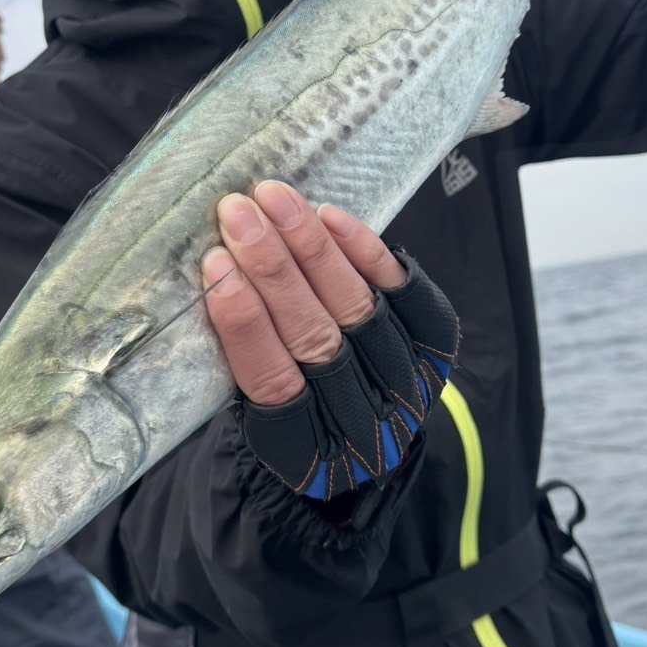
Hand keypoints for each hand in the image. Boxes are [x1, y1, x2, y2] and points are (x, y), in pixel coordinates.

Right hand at [202, 182, 458, 500]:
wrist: (363, 429)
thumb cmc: (290, 400)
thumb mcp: (251, 402)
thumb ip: (242, 351)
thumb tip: (218, 267)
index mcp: (300, 447)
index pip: (269, 378)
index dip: (243, 321)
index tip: (214, 263)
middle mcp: (359, 422)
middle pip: (314, 335)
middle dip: (272, 267)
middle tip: (237, 213)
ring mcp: (402, 383)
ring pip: (355, 307)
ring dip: (311, 247)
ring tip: (275, 199)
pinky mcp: (433, 346)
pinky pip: (403, 292)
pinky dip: (364, 251)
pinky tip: (328, 215)